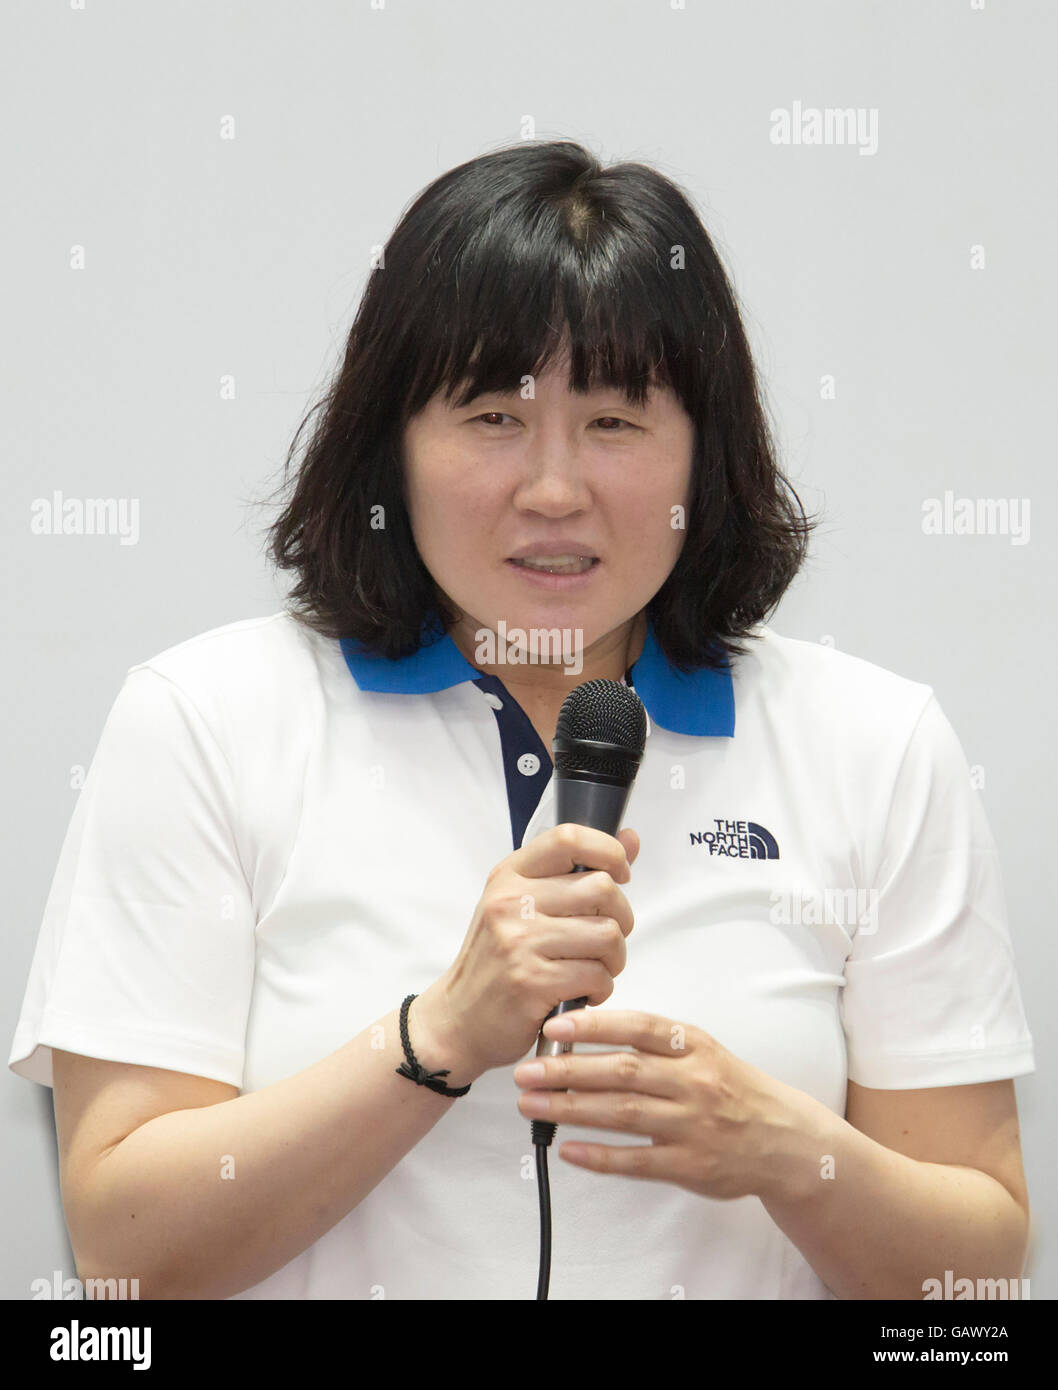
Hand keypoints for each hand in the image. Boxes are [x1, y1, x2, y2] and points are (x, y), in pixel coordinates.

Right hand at [416, 823, 640, 1077]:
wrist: (459, 1019)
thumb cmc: (498, 961)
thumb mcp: (524, 905)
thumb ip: (576, 872)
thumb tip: (630, 838)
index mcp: (510, 875)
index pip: (568, 838)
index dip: (608, 851)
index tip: (620, 874)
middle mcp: (511, 902)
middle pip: (602, 888)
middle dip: (621, 918)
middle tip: (605, 940)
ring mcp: (519, 941)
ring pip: (607, 934)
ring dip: (614, 958)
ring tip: (595, 969)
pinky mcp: (531, 981)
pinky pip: (597, 975)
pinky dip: (601, 988)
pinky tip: (583, 992)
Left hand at [513, 1007, 825, 1203]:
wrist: (783, 1139)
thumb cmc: (730, 1086)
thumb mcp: (701, 1050)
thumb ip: (653, 1040)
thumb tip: (587, 1026)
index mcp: (694, 1046)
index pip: (638, 1028)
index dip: (594, 1026)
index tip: (554, 1026)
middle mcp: (693, 1082)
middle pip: (622, 1072)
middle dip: (567, 1070)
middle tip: (526, 1069)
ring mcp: (692, 1126)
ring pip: (623, 1114)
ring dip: (571, 1109)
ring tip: (531, 1104)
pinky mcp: (690, 1166)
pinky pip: (637, 1161)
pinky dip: (600, 1156)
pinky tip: (567, 1149)